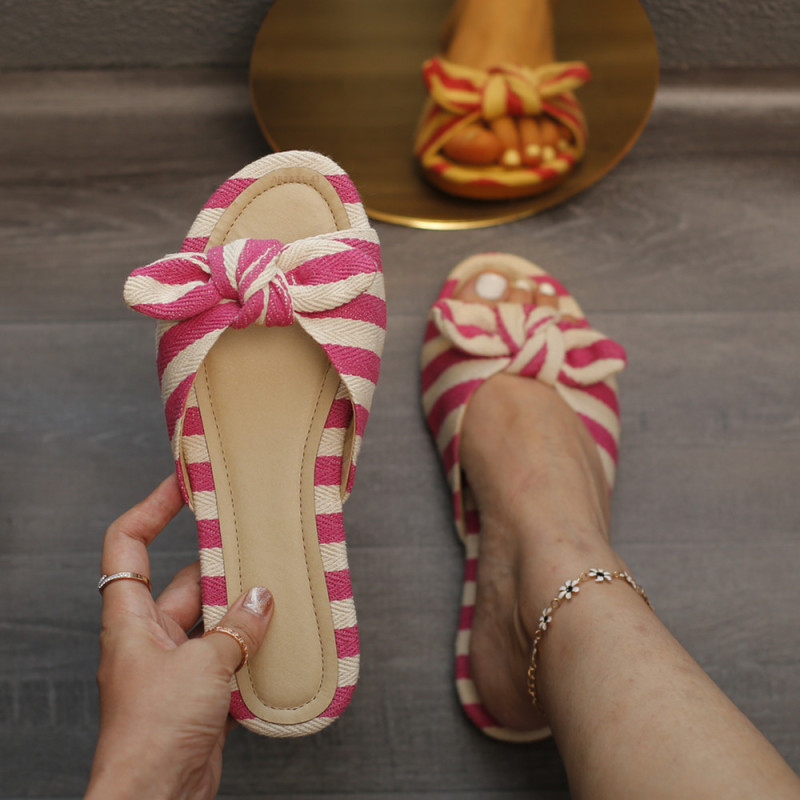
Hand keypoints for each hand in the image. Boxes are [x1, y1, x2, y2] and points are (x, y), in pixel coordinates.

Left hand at [86, 474, 273, 799]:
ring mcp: (176, 665)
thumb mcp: (202, 665)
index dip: (152, 509)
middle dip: (223, 564)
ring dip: (245, 608)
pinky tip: (282, 637)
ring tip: (282, 588)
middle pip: (185, 580)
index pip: (128, 545)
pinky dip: (253, 644)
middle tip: (260, 541)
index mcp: (130, 618)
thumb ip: (237, 626)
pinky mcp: (199, 692)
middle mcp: (150, 636)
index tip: (184, 483)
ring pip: (213, 617)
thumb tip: (264, 596)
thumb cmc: (152, 733)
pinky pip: (229, 653)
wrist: (154, 799)